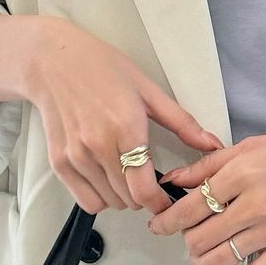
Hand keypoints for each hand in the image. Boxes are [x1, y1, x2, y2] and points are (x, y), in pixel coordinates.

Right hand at [25, 17, 223, 217]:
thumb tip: (212, 145)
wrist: (53, 61)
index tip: (168, 200)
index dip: (161, 202)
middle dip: (146, 196)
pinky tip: (106, 177)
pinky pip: (86, 200)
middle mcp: (97, 146)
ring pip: (109, 203)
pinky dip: (100, 197)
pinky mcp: (59, 162)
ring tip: (128, 175)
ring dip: (124, 197)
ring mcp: (75, 156)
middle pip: (129, 200)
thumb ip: (182, 123)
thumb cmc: (102, 68)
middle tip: (151, 182)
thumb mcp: (148, 90)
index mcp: (125, 128)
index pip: (144, 190)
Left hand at [150, 125, 265, 264]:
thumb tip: (175, 178)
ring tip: (199, 249)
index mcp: (243, 172)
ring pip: (216, 260)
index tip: (158, 223)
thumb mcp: (252, 145)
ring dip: (198, 259)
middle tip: (184, 232)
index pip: (191, 204)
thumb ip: (209, 163)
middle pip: (199, 235)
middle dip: (183, 237)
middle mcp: (255, 204)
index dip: (168, 218)